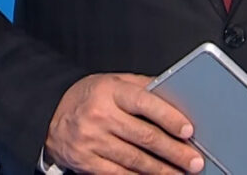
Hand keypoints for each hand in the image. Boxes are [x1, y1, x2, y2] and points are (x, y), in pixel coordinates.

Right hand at [45, 73, 204, 173]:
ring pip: (134, 159)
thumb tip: (176, 95)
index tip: (188, 130)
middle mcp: (100, 115)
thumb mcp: (114, 82)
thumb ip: (143, 87)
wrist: (52, 116)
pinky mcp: (86, 161)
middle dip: (174, 152)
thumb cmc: (89, 97)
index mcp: (110, 91)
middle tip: (194, 161)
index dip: (169, 118)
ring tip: (180, 174)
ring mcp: (91, 140)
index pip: (145, 103)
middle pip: (144, 137)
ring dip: (161, 170)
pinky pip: (118, 173)